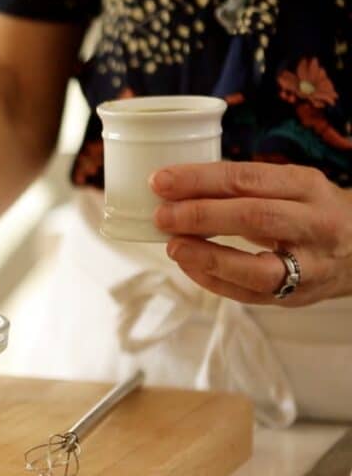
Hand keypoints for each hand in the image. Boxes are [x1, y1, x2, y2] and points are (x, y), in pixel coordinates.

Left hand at [150, 161, 351, 305]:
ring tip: (172, 245)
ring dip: (207, 256)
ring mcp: (311, 265)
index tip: (161, 181)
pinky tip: (188, 265)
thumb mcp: (289, 189)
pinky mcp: (298, 296)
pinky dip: (213, 280)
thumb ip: (243, 189)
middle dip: (200, 215)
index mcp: (308, 186)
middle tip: (162, 215)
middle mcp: (315, 224)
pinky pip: (250, 294)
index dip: (200, 179)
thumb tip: (174, 191)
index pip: (248, 179)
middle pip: (255, 218)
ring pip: (257, 267)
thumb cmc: (309, 212)